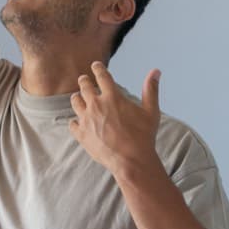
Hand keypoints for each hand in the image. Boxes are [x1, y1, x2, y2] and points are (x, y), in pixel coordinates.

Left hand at [69, 62, 163, 178]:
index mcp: (112, 97)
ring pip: (75, 101)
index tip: (95, 65)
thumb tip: (156, 70)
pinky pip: (72, 123)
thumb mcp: (151, 112)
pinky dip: (75, 121)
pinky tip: (78, 121)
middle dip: (84, 81)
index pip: (101, 75)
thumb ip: (151, 89)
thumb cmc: (143, 137)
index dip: (97, 68)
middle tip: (84, 80)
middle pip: (84, 85)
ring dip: (78, 98)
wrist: (131, 162)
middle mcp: (96, 105)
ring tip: (79, 97)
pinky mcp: (81, 134)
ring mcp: (86, 119)